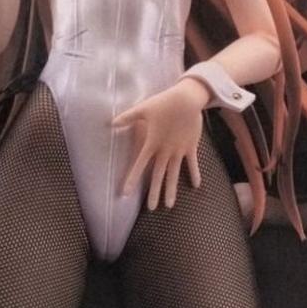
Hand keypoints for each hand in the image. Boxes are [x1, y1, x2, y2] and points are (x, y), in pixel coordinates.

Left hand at [113, 79, 207, 209]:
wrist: (187, 99)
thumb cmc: (164, 103)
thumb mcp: (143, 109)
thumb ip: (127, 117)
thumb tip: (110, 123)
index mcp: (152, 143)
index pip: (139, 165)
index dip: (131, 179)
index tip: (125, 194)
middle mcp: (165, 151)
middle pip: (158, 175)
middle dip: (154, 193)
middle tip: (151, 208)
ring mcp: (179, 150)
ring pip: (174, 174)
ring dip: (171, 190)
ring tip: (169, 205)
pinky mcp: (190, 147)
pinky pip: (192, 164)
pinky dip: (194, 174)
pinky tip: (196, 186)